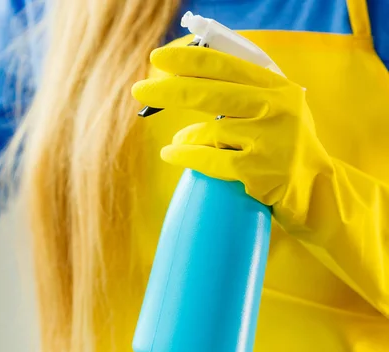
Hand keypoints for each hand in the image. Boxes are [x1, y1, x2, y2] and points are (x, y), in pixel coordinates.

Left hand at [131, 46, 333, 227]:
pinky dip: (185, 154)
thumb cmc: (284, 144)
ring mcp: (268, 140)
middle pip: (209, 94)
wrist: (316, 189)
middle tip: (140, 89)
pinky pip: (208, 159)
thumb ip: (242, 91)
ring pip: (208, 131)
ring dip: (184, 137)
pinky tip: (171, 153)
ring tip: (176, 141)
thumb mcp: (274, 108)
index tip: (158, 58)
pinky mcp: (258, 171)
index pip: (224, 65)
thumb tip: (185, 81)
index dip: (187, 60)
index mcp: (276, 86)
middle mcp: (276, 108)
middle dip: (168, 90)